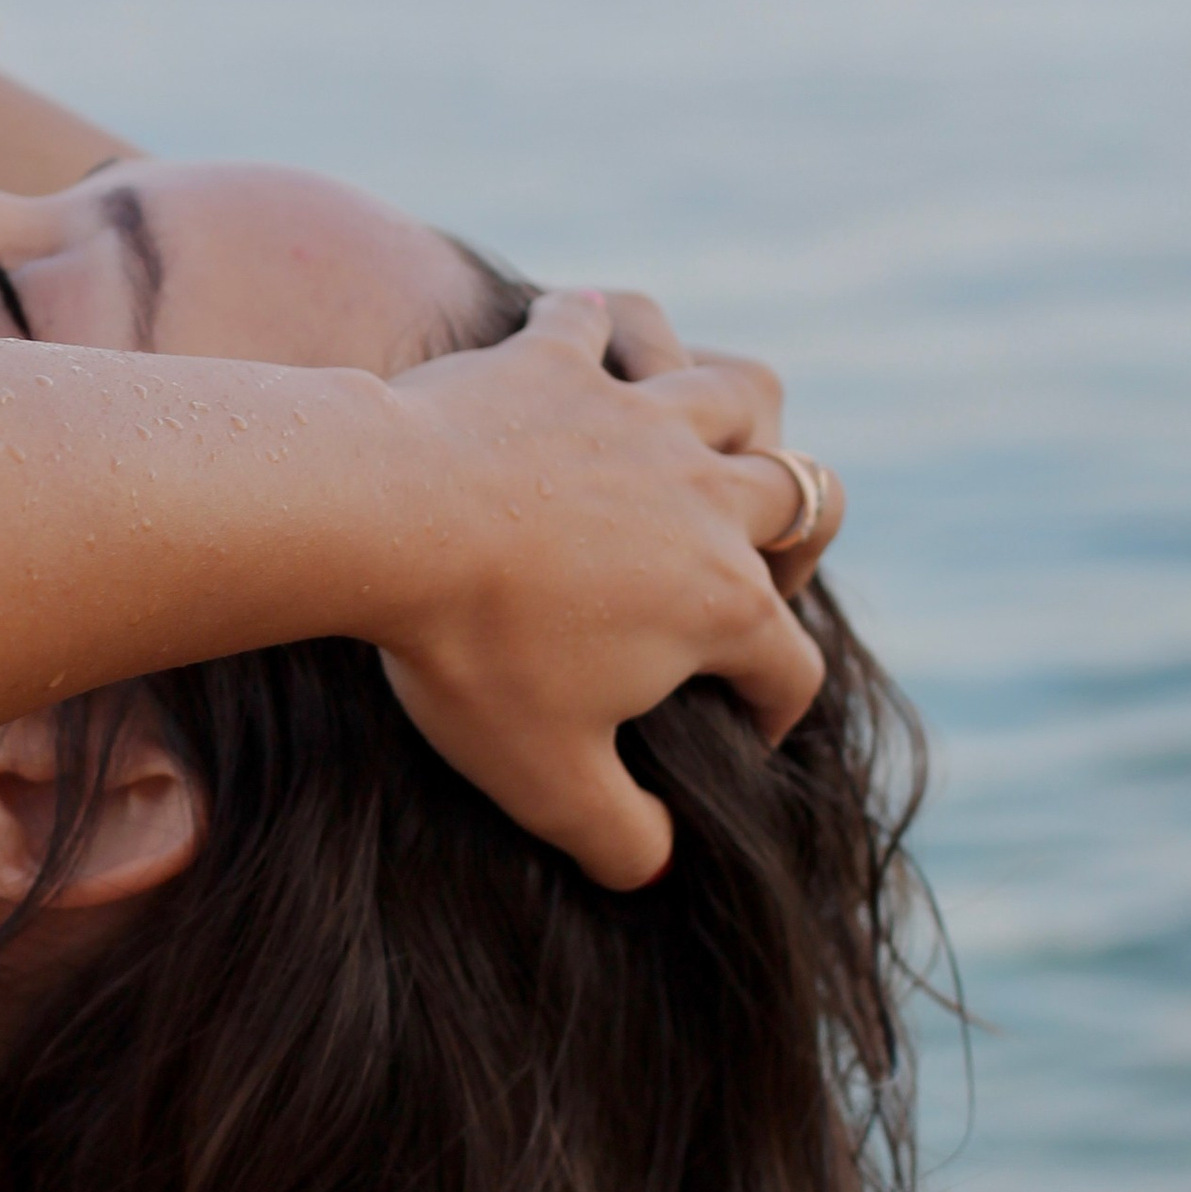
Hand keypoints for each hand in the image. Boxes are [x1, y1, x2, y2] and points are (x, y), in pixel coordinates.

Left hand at [379, 290, 839, 889]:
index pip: (791, 669)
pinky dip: (603, 327)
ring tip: (708, 444)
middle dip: (791, 544)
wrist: (388, 521)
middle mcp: (706, 499)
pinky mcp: (556, 363)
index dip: (775, 713)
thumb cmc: (473, 656)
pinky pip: (602, 321)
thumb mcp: (545, 782)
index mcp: (722, 605)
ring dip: (739, 415)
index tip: (741, 733)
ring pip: (741, 391)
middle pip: (802, 505)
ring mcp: (636, 419)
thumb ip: (620, 839)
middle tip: (737, 577)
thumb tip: (658, 869)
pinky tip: (584, 342)